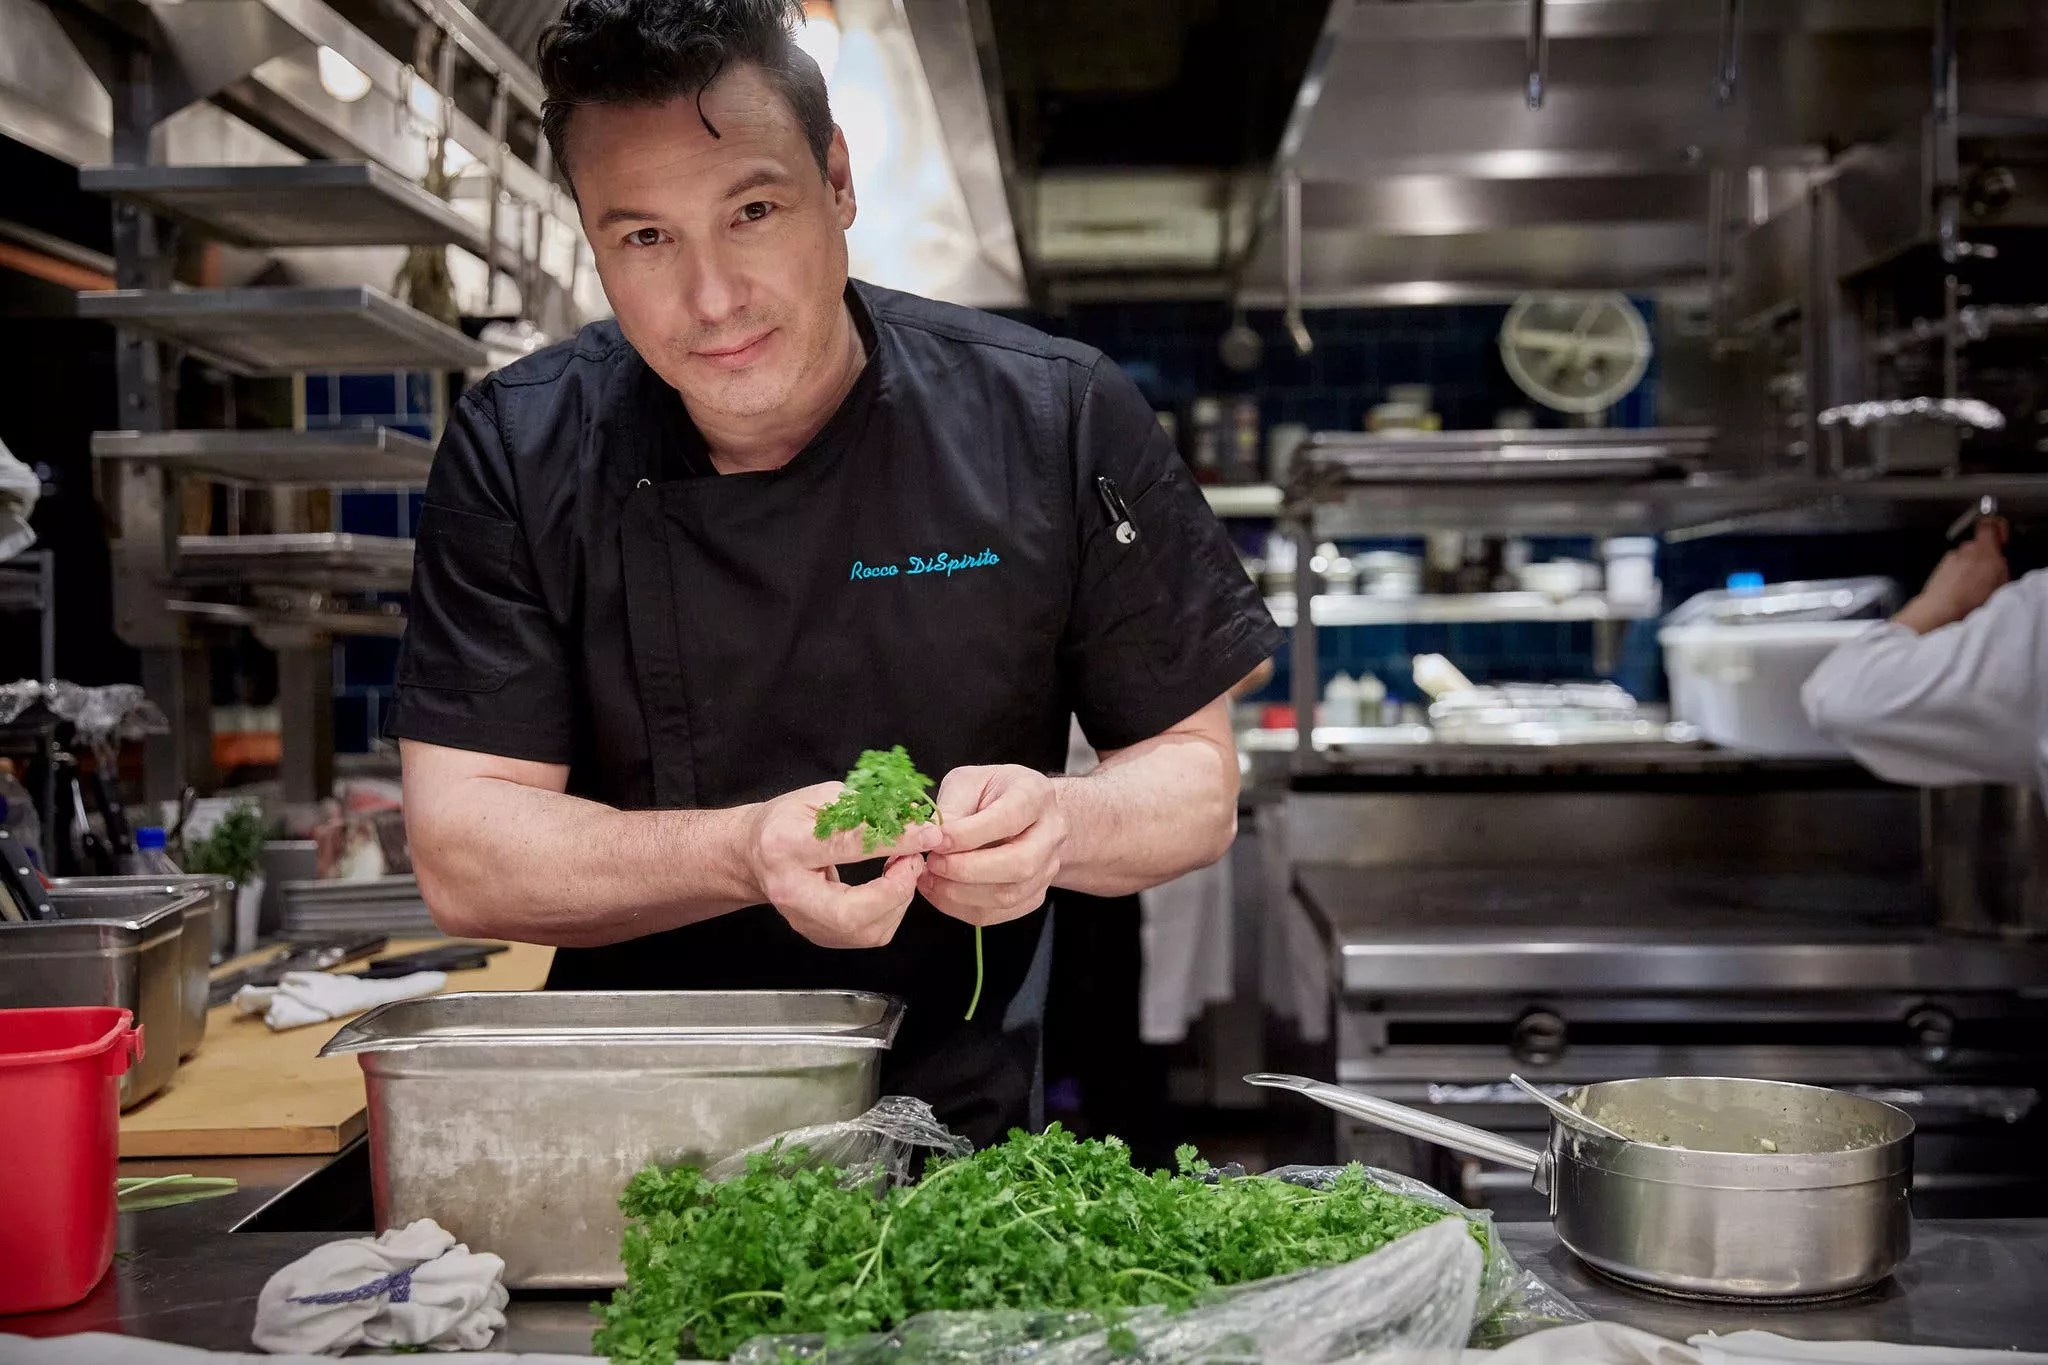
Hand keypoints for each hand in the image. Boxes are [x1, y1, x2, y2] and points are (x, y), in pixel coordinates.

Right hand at [745, 783, 939, 947]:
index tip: (928, 832)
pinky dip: (890, 910)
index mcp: (785, 846)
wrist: (755, 855)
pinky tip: (890, 885)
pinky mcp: (819, 936)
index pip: (846, 846)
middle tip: (913, 860)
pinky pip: (869, 935)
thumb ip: (862, 807)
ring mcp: (803, 921)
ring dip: (898, 900)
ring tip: (902, 867)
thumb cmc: (787, 822)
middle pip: (851, 912)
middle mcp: (790, 892)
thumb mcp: (819, 798)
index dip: (894, 840)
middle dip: (896, 890)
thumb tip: (910, 815)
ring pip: (865, 931)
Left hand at [920, 766, 1067, 926]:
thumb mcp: (968, 781)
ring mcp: (1046, 869)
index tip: (935, 840)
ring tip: (930, 878)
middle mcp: (1050, 834)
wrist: (1023, 813)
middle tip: (933, 862)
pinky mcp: (1034, 895)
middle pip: (1019, 863)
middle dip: (966, 869)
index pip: (1008, 818)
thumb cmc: (992, 792)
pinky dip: (962, 907)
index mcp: (1035, 795)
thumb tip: (930, 837)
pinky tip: (939, 891)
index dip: (968, 834)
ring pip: (1008, 895)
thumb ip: (951, 806)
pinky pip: (998, 913)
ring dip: (960, 893)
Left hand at [1896, 519, 2008, 633]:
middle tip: (1990, 573)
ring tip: (1974, 586)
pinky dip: (1958, 575)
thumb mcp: (2002, 582)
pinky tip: (1962, 590)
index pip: (1989, 524)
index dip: (1997, 529)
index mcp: (1984, 548)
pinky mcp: (1939, 569)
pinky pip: (1953, 567)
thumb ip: (2002, 565)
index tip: (2001, 541)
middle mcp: (1965, 549)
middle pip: (1978, 545)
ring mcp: (1950, 558)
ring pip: (1965, 557)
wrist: (1942, 609)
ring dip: (1970, 567)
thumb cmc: (1972, 597)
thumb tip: (1999, 561)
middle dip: (1984, 556)